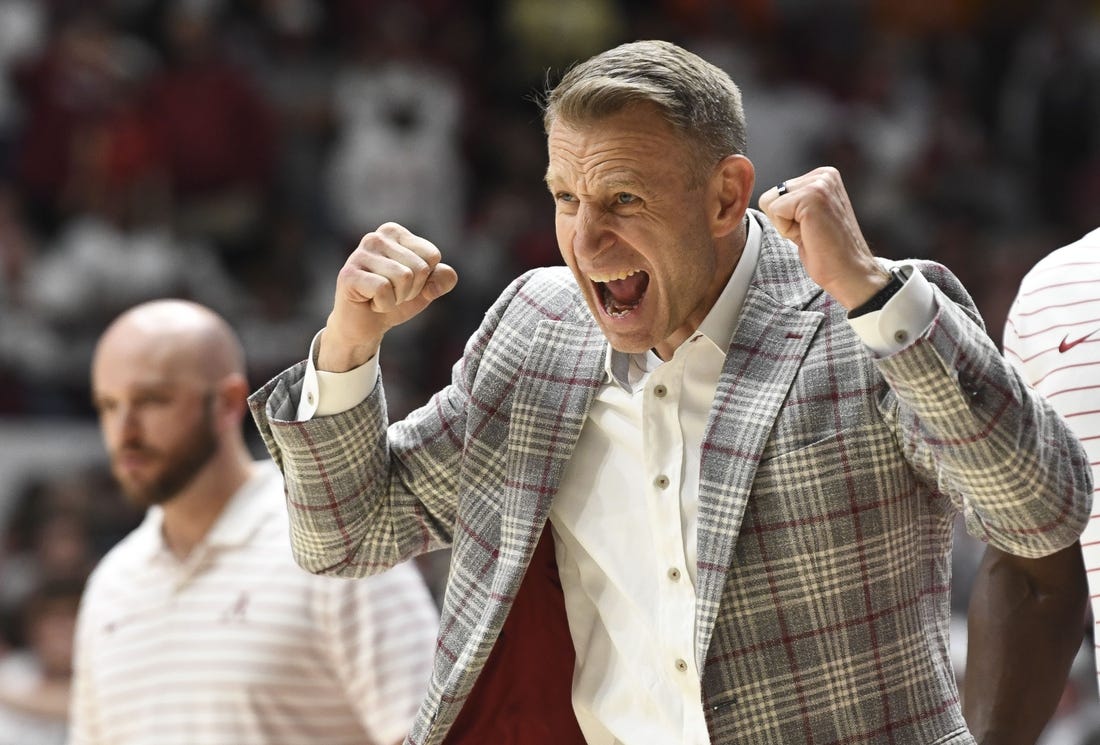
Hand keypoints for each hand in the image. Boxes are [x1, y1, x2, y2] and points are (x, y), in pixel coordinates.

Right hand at [319, 223, 457, 371]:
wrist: (365, 326)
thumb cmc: (395, 301)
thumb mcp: (426, 289)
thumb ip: (443, 278)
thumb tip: (439, 278)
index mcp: (395, 233)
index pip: (432, 256)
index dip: (425, 279)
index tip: (406, 284)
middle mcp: (376, 237)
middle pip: (419, 268)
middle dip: (411, 290)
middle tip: (392, 294)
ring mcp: (360, 254)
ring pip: (404, 277)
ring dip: (397, 298)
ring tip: (381, 297)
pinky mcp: (349, 274)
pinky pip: (384, 289)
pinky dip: (383, 305)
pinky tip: (370, 302)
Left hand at [758, 166, 888, 309]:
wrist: (849, 272)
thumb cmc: (828, 251)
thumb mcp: (808, 217)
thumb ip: (793, 202)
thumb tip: (766, 199)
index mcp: (824, 176)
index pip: (776, 192)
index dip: (787, 218)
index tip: (811, 228)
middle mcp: (824, 175)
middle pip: (770, 196)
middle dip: (784, 221)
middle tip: (811, 233)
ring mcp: (819, 183)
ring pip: (770, 203)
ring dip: (786, 226)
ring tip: (811, 233)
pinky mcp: (812, 196)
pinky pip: (775, 211)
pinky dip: (787, 230)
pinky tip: (810, 235)